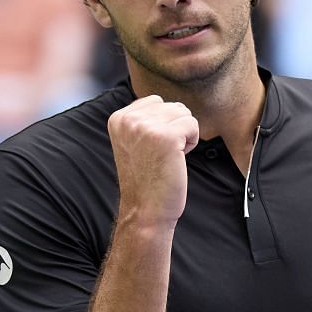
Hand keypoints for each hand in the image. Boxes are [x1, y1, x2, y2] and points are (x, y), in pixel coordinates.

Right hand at [108, 94, 196, 225]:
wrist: (146, 210)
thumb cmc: (146, 179)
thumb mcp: (133, 141)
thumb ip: (143, 119)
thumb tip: (166, 102)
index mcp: (118, 118)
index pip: (155, 101)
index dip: (162, 125)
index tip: (151, 149)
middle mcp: (129, 119)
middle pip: (171, 105)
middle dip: (174, 128)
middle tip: (161, 155)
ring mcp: (147, 127)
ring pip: (184, 113)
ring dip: (184, 135)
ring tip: (169, 157)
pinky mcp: (167, 137)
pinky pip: (193, 125)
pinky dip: (192, 142)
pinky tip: (178, 159)